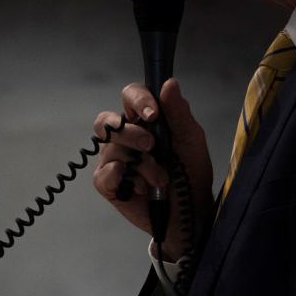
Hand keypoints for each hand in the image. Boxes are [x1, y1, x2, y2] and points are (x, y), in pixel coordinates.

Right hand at [92, 79, 213, 260]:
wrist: (190, 212)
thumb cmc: (191, 172)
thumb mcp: (191, 139)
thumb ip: (179, 112)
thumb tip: (169, 83)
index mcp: (144, 119)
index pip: (129, 96)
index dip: (137, 99)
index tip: (153, 113)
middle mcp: (125, 136)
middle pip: (106, 120)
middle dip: (130, 132)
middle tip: (151, 146)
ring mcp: (113, 159)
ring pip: (111, 149)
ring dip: (140, 164)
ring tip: (160, 179)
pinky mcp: (108, 183)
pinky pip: (105, 174)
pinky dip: (126, 180)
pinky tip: (143, 188)